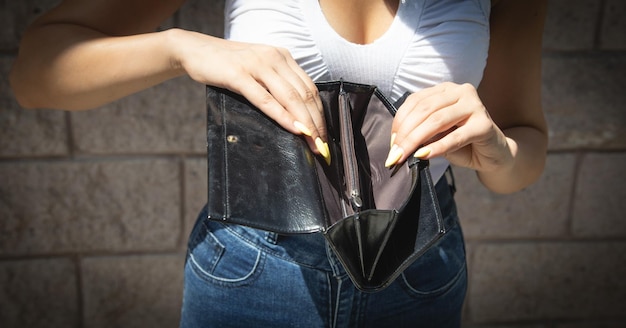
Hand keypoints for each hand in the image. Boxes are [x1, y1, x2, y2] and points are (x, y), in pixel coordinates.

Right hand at [170, 30, 329, 161]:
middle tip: (321, 146)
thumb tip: (297, 113)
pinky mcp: (239, 75)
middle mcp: (274, 58)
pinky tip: (293, 129)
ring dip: (305, 123)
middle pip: (305, 94)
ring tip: (311, 142)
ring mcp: (257, 65)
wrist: (195, 50)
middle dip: (317, 123)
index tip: (324, 135)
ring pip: (290, 97)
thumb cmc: (227, 64)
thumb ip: (276, 83)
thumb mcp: (258, 69)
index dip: (320, 113)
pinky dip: (282, 116)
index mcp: (282, 57)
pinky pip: (266, 99)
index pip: (310, 88)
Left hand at [385, 82, 512, 173]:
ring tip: (404, 157)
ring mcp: (475, 105)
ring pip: (437, 121)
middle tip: (394, 154)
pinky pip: (455, 136)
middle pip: (424, 110)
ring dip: (416, 141)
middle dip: (405, 134)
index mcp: (445, 89)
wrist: (493, 155)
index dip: (400, 122)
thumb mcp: (436, 134)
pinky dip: (437, 147)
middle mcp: (461, 91)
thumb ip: (420, 131)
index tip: (392, 142)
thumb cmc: (461, 143)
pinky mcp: (484, 124)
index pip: (415, 101)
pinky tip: (423, 156)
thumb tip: (396, 143)